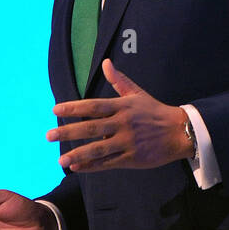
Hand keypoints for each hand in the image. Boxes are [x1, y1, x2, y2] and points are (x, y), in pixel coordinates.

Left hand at [48, 58, 193, 171]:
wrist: (179, 132)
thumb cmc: (155, 112)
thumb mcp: (138, 94)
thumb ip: (119, 81)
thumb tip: (106, 62)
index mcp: (122, 106)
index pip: (93, 106)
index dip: (73, 107)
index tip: (55, 109)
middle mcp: (123, 123)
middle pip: (91, 128)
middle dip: (68, 132)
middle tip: (49, 136)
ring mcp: (127, 142)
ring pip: (98, 149)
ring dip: (78, 154)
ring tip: (61, 160)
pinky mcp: (132, 158)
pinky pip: (108, 163)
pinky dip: (92, 166)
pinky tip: (78, 167)